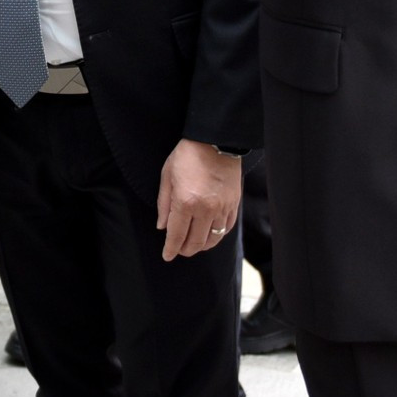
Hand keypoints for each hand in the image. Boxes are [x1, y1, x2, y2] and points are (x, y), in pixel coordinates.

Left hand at [156, 139, 241, 260]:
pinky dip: (217, 235)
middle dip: (185, 250)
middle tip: (179, 250)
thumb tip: (162, 227)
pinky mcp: (233, 204)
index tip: (167, 256)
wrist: (216, 140)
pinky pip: (227, 227)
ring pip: (213, 238)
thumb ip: (164, 204)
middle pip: (196, 241)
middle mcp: (205, 209)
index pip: (177, 235)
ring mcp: (222, 207)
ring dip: (202, 246)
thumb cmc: (187, 155)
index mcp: (185, 202)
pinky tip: (210, 234)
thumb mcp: (167, 176)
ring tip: (194, 245)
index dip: (171, 249)